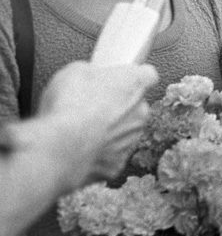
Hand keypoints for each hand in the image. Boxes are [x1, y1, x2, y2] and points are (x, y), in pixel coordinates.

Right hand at [34, 61, 157, 186]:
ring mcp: (131, 139)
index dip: (132, 76)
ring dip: (108, 130)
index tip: (120, 78)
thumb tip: (88, 75)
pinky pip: (109, 155)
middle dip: (118, 106)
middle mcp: (141, 111)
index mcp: (135, 83)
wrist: (60, 147)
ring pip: (124, 132)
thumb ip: (91, 72)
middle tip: (92, 106)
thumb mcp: (74, 71)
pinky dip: (97, 153)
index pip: (147, 74)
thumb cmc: (69, 106)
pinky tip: (78, 148)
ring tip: (80, 129)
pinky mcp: (117, 164)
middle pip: (135, 105)